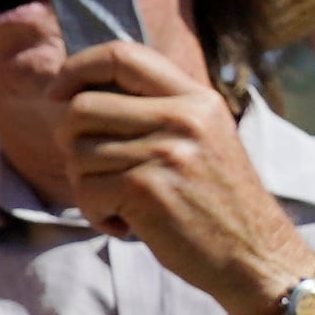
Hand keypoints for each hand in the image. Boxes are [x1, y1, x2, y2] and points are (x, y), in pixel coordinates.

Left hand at [60, 39, 314, 314]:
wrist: (257, 259)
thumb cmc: (216, 201)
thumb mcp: (200, 138)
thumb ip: (153, 109)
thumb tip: (73, 90)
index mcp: (196, 99)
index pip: (122, 55)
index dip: (77, 68)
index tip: (58, 92)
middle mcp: (183, 118)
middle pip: (82, 108)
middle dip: (72, 142)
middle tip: (96, 170)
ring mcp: (166, 153)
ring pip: (77, 152)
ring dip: (87, 184)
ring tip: (123, 201)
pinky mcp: (147, 189)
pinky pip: (85, 191)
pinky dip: (95, 212)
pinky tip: (126, 224)